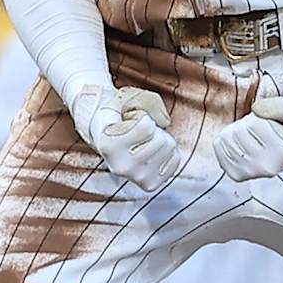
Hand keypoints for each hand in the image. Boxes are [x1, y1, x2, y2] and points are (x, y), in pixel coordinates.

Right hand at [66, 80, 181, 191]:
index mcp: (109, 146)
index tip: (128, 120)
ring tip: (144, 140)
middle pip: (160, 139)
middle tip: (138, 130)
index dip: (141, 116)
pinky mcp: (150, 184)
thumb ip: (146, 101)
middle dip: (153, 127)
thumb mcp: (124, 98)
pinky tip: (151, 150)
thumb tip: (165, 123)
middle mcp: (121, 167)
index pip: (146, 126)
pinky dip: (167, 150)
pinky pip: (175, 159)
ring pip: (169, 148)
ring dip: (160, 137)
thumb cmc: (118, 114)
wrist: (106, 138)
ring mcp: (136, 179)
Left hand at [214, 91, 282, 180]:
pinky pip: (218, 146)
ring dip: (238, 129)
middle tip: (263, 128)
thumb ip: (281, 106)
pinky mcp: (237, 175)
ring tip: (255, 136)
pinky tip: (243, 142)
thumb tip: (256, 109)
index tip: (275, 123)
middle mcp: (268, 168)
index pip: (255, 123)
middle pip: (239, 131)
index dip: (262, 115)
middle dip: (248, 122)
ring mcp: (251, 173)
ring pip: (227, 137)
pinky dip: (227, 139)